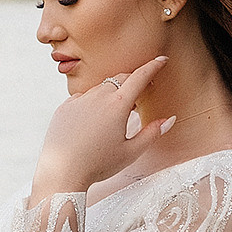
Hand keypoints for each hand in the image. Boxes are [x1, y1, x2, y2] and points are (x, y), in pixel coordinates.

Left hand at [29, 57, 175, 200]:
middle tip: (140, 95)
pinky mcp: (65, 107)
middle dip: (133, 81)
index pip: (140, 77)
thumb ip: (152, 133)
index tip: (161, 60)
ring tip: (116, 114)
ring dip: (112, 93)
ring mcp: (79, 100)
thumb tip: (169, 120)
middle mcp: (98, 96)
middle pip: (121, 79)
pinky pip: (83, 97)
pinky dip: (93, 102)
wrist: (62, 172)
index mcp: (118, 105)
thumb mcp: (131, 152)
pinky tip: (93, 120)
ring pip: (101, 88)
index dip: (153, 66)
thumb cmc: (98, 165)